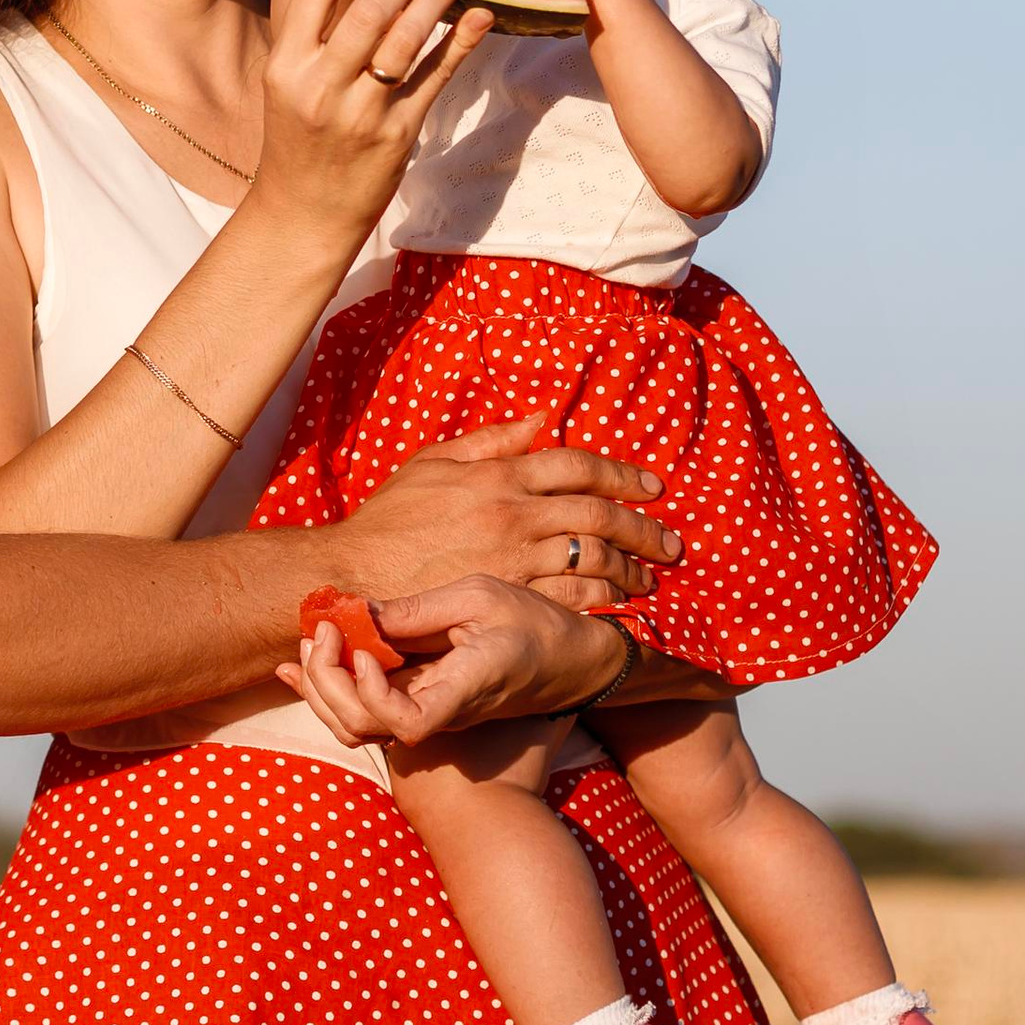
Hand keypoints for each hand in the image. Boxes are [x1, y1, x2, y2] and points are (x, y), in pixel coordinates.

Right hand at [246, 0, 491, 251]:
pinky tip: (480, 16)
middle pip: (370, 9)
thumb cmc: (300, 138)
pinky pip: (435, 77)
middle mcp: (320, 86)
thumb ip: (318, 37)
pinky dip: (461, 42)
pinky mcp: (397, 134)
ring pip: (406, 38)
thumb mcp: (290, 84)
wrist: (305, 212)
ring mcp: (360, 112)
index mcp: (286, 65)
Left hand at [289, 574, 626, 743]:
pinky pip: (366, 713)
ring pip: (355, 727)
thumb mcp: (481, 597)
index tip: (365, 647)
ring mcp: (427, 716)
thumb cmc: (536, 626)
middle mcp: (439, 715)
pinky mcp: (421, 707)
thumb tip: (359, 612)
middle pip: (362, 726)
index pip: (406, 723)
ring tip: (311, 641)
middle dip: (325, 680)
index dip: (373, 694)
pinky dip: (330, 689)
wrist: (572, 663)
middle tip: (321, 629)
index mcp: (461, 690)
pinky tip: (306, 662)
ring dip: (321, 687)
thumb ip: (418, 609)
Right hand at [327, 419, 680, 609]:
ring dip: (631, 569)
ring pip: (593, 560)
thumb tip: (539, 420)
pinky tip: (618, 605)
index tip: (651, 487)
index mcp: (498, 475)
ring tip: (650, 580)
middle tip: (671, 543)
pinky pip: (571, 599)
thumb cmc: (389, 518)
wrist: (353, 574)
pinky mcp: (508, 599)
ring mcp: (514, 560)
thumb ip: (489, 440)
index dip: (622, 474)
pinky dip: (602, 601)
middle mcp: (513, 514)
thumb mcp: (433, 462)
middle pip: (598, 514)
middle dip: (643, 528)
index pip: (577, 465)